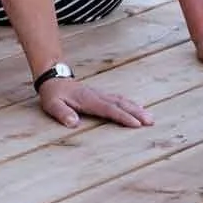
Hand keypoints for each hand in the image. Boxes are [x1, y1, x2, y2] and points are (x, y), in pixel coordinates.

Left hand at [36, 77, 152, 128]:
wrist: (54, 78)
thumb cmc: (53, 94)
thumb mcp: (52, 105)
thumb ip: (62, 113)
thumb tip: (73, 123)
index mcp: (88, 100)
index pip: (108, 109)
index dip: (122, 117)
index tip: (136, 124)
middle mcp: (98, 96)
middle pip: (120, 104)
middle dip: (136, 113)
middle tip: (151, 122)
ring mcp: (101, 94)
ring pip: (122, 100)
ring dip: (137, 109)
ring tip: (150, 118)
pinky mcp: (101, 95)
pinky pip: (119, 99)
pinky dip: (131, 104)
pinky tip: (139, 109)